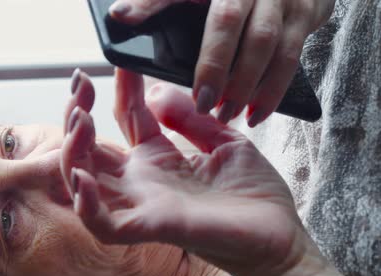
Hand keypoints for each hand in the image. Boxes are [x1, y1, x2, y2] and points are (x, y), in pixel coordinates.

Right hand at [61, 68, 310, 275]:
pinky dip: (85, 203)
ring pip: (83, 181)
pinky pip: (102, 223)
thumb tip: (157, 91)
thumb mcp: (224, 140)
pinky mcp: (150, 228)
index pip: (126, 117)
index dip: (120, 88)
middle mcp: (141, 181)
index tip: (122, 59)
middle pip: (89, 148)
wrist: (278, 235)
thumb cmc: (253, 194)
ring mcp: (141, 205)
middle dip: (75, 115)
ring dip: (71, 151)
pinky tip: (84, 176)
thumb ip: (189, 117)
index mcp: (158, 159)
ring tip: (80, 119)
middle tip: (79, 84)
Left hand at [108, 0, 333, 125]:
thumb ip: (156, 2)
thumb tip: (118, 15)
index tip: (124, 21)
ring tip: (226, 115)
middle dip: (215, 66)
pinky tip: (256, 112)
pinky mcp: (306, 14)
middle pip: (228, 20)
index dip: (151, 5)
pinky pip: (292, 56)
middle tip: (202, 104)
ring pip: (266, 42)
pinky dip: (273, 89)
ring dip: (246, 84)